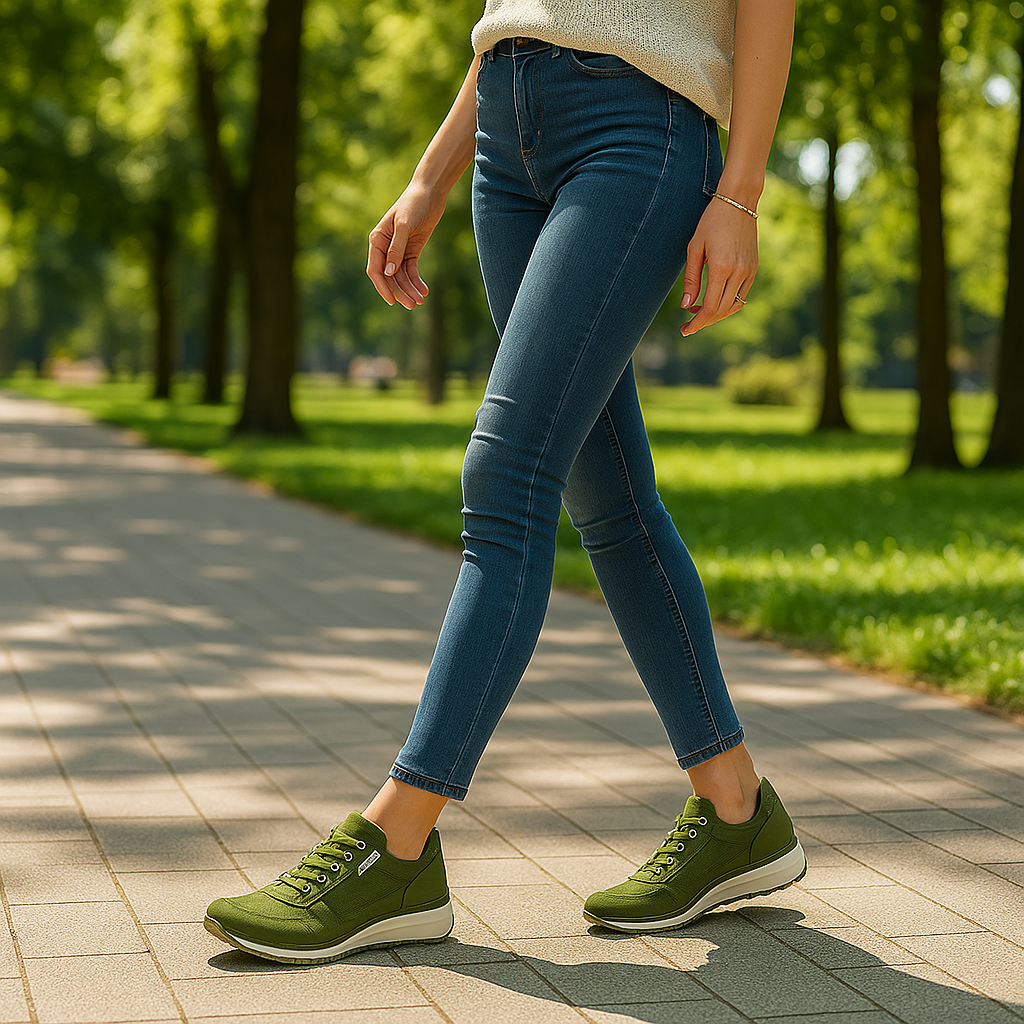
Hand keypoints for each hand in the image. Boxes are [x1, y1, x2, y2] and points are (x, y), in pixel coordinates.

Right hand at [367, 182, 446, 308]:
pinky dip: (417, 281)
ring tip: (421, 300)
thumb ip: (396, 249)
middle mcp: (385, 247)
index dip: (382, 287)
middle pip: (389, 277)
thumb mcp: (404, 225)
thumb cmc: (413, 204)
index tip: (392, 302)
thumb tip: (389, 272)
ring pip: (401, 276)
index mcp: (377, 240)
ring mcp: (398, 250)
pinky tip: (425, 290)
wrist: (430, 192)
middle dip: (400, 291)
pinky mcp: (411, 250)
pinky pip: (412, 270)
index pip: (375, 270)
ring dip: (410, 289)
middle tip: (413, 305)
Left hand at [679, 198, 757, 335]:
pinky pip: (742, 295)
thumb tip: (686, 306)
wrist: (739, 201)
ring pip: (733, 306)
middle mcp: (739, 272)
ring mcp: (749, 271)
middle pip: (721, 311)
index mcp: (721, 268)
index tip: (685, 330)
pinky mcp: (754, 268)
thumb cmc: (711, 222)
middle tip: (688, 324)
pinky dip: (727, 303)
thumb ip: (691, 279)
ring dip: (716, 314)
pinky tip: (714, 299)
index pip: (710, 308)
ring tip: (698, 310)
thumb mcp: (695, 249)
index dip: (697, 323)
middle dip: (704, 321)